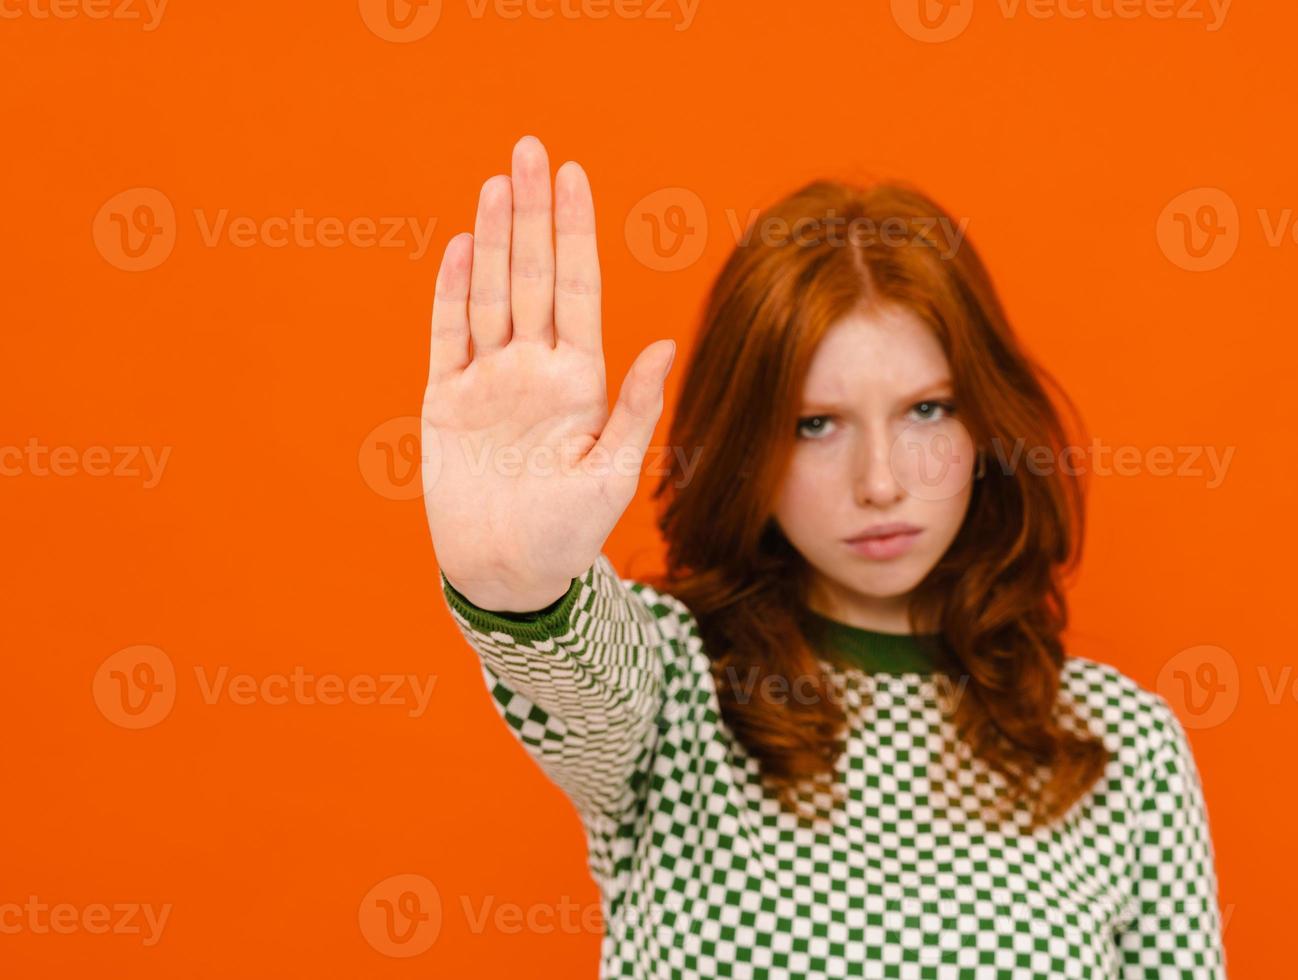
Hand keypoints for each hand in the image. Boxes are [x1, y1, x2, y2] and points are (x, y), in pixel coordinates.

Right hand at [421, 135, 675, 611]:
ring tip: (498, 183)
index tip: (572, 176)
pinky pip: (447, 335)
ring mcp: (488, 379)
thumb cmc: (570, 533)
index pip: (577, 288)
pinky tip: (462, 247)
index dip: (574, 231)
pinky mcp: (446, 399)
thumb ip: (635, 408)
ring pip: (490, 293)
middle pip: (533, 275)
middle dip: (532, 213)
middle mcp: (534, 367)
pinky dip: (451, 292)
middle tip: (529, 148)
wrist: (509, 574)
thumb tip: (665, 345)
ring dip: (494, 239)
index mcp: (579, 378)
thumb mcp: (613, 474)